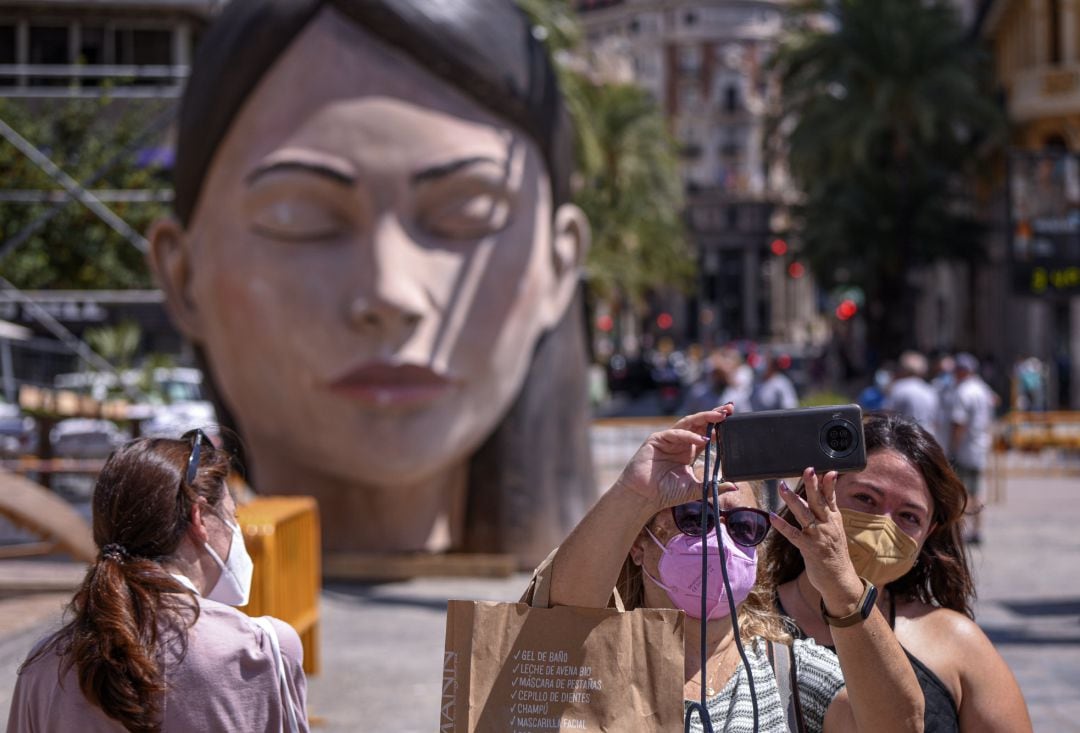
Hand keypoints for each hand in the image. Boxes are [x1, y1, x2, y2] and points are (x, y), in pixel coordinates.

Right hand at [612, 405, 735, 512]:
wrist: (643, 497)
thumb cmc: (666, 493)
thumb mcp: (695, 489)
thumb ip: (714, 486)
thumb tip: (735, 485)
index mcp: (689, 451)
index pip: (707, 433)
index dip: (719, 426)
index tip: (733, 419)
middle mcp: (680, 442)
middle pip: (700, 423)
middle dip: (715, 415)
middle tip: (730, 409)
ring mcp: (668, 439)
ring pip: (689, 423)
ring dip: (705, 418)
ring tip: (720, 416)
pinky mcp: (657, 439)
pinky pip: (675, 433)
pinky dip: (689, 435)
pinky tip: (702, 439)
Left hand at [770, 468, 863, 612]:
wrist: (840, 580)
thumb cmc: (834, 554)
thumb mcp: (834, 531)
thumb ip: (825, 514)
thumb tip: (815, 497)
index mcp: (834, 520)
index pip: (831, 499)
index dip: (829, 484)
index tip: (828, 470)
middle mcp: (828, 526)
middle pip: (818, 502)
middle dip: (813, 485)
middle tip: (807, 470)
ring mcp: (818, 537)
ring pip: (804, 514)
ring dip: (793, 500)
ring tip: (782, 487)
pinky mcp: (809, 549)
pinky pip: (793, 535)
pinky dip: (782, 525)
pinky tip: (773, 517)